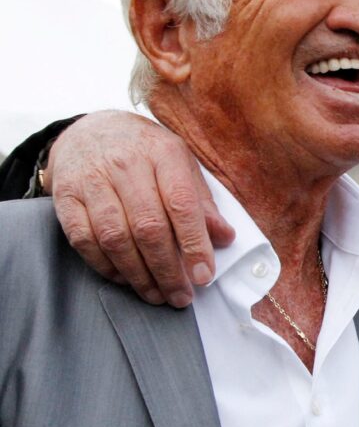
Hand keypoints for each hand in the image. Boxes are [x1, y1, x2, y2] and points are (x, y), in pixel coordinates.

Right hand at [45, 111, 234, 306]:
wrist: (92, 130)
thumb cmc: (146, 153)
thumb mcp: (181, 165)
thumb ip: (202, 202)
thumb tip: (224, 237)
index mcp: (163, 154)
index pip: (182, 203)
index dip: (194, 244)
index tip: (204, 275)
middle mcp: (126, 165)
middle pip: (149, 227)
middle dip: (168, 270)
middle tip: (181, 296)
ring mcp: (92, 181)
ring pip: (116, 238)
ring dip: (139, 275)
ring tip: (157, 294)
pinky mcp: (66, 198)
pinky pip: (85, 241)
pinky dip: (107, 267)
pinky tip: (126, 279)